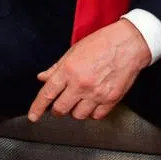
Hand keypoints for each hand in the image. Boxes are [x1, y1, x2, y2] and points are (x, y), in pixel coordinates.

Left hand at [27, 19, 150, 121]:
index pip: (47, 93)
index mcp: (69, 70)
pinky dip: (92, 113)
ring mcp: (97, 94)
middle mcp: (81, 84)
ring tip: (78, 101)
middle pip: (61, 109)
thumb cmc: (101, 43)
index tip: (33, 116)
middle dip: (57, 110)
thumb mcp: (73, 51)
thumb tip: (42, 78)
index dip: (37, 107)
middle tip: (59, 106)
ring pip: (78, 115)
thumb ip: (56, 68)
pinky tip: (92, 103)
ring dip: (75, 111)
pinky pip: (97, 116)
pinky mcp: (111, 100)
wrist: (128, 44)